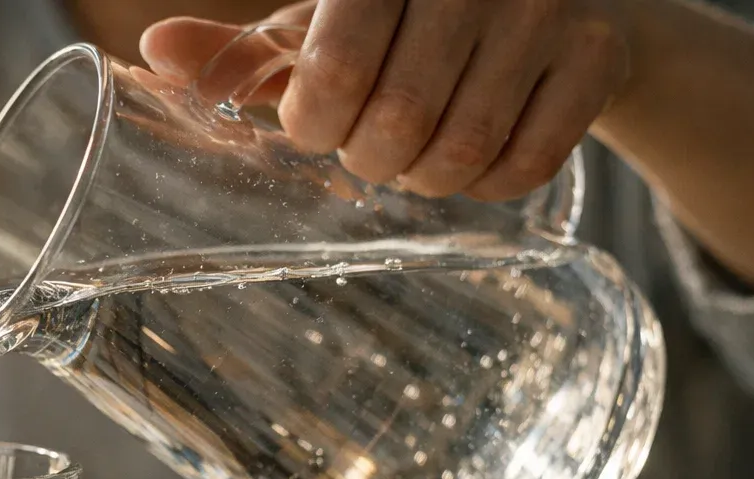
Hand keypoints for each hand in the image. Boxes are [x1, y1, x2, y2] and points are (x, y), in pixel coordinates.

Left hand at [140, 0, 631, 199]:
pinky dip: (490, 184)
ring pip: (461, 154)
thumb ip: (245, 50)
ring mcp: (547, 9)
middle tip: (374, 145)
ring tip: (420, 153)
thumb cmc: (408, 22)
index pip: (333, 71)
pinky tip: (480, 153)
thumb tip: (152, 51)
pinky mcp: (601, 55)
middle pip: (398, 124)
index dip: (317, 123)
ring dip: (427, 179)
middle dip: (371, 159)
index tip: (320, 123)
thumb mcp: (324, 27)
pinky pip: (526, 167)